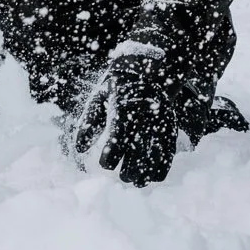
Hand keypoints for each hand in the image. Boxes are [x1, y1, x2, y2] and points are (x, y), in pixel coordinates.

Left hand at [74, 51, 177, 186]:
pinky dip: (162, 165)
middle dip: (129, 168)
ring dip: (146, 171)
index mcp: (124, 105)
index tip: (105, 165)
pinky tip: (153, 177)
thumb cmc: (118, 86)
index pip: (119, 134)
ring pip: (156, 153)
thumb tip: (79, 148)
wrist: (151, 68)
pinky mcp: (170, 125)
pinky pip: (169, 150)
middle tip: (121, 177)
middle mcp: (144, 114)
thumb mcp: (99, 97)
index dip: (112, 153)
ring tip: (135, 181)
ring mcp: (160, 121)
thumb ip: (89, 122)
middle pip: (138, 149)